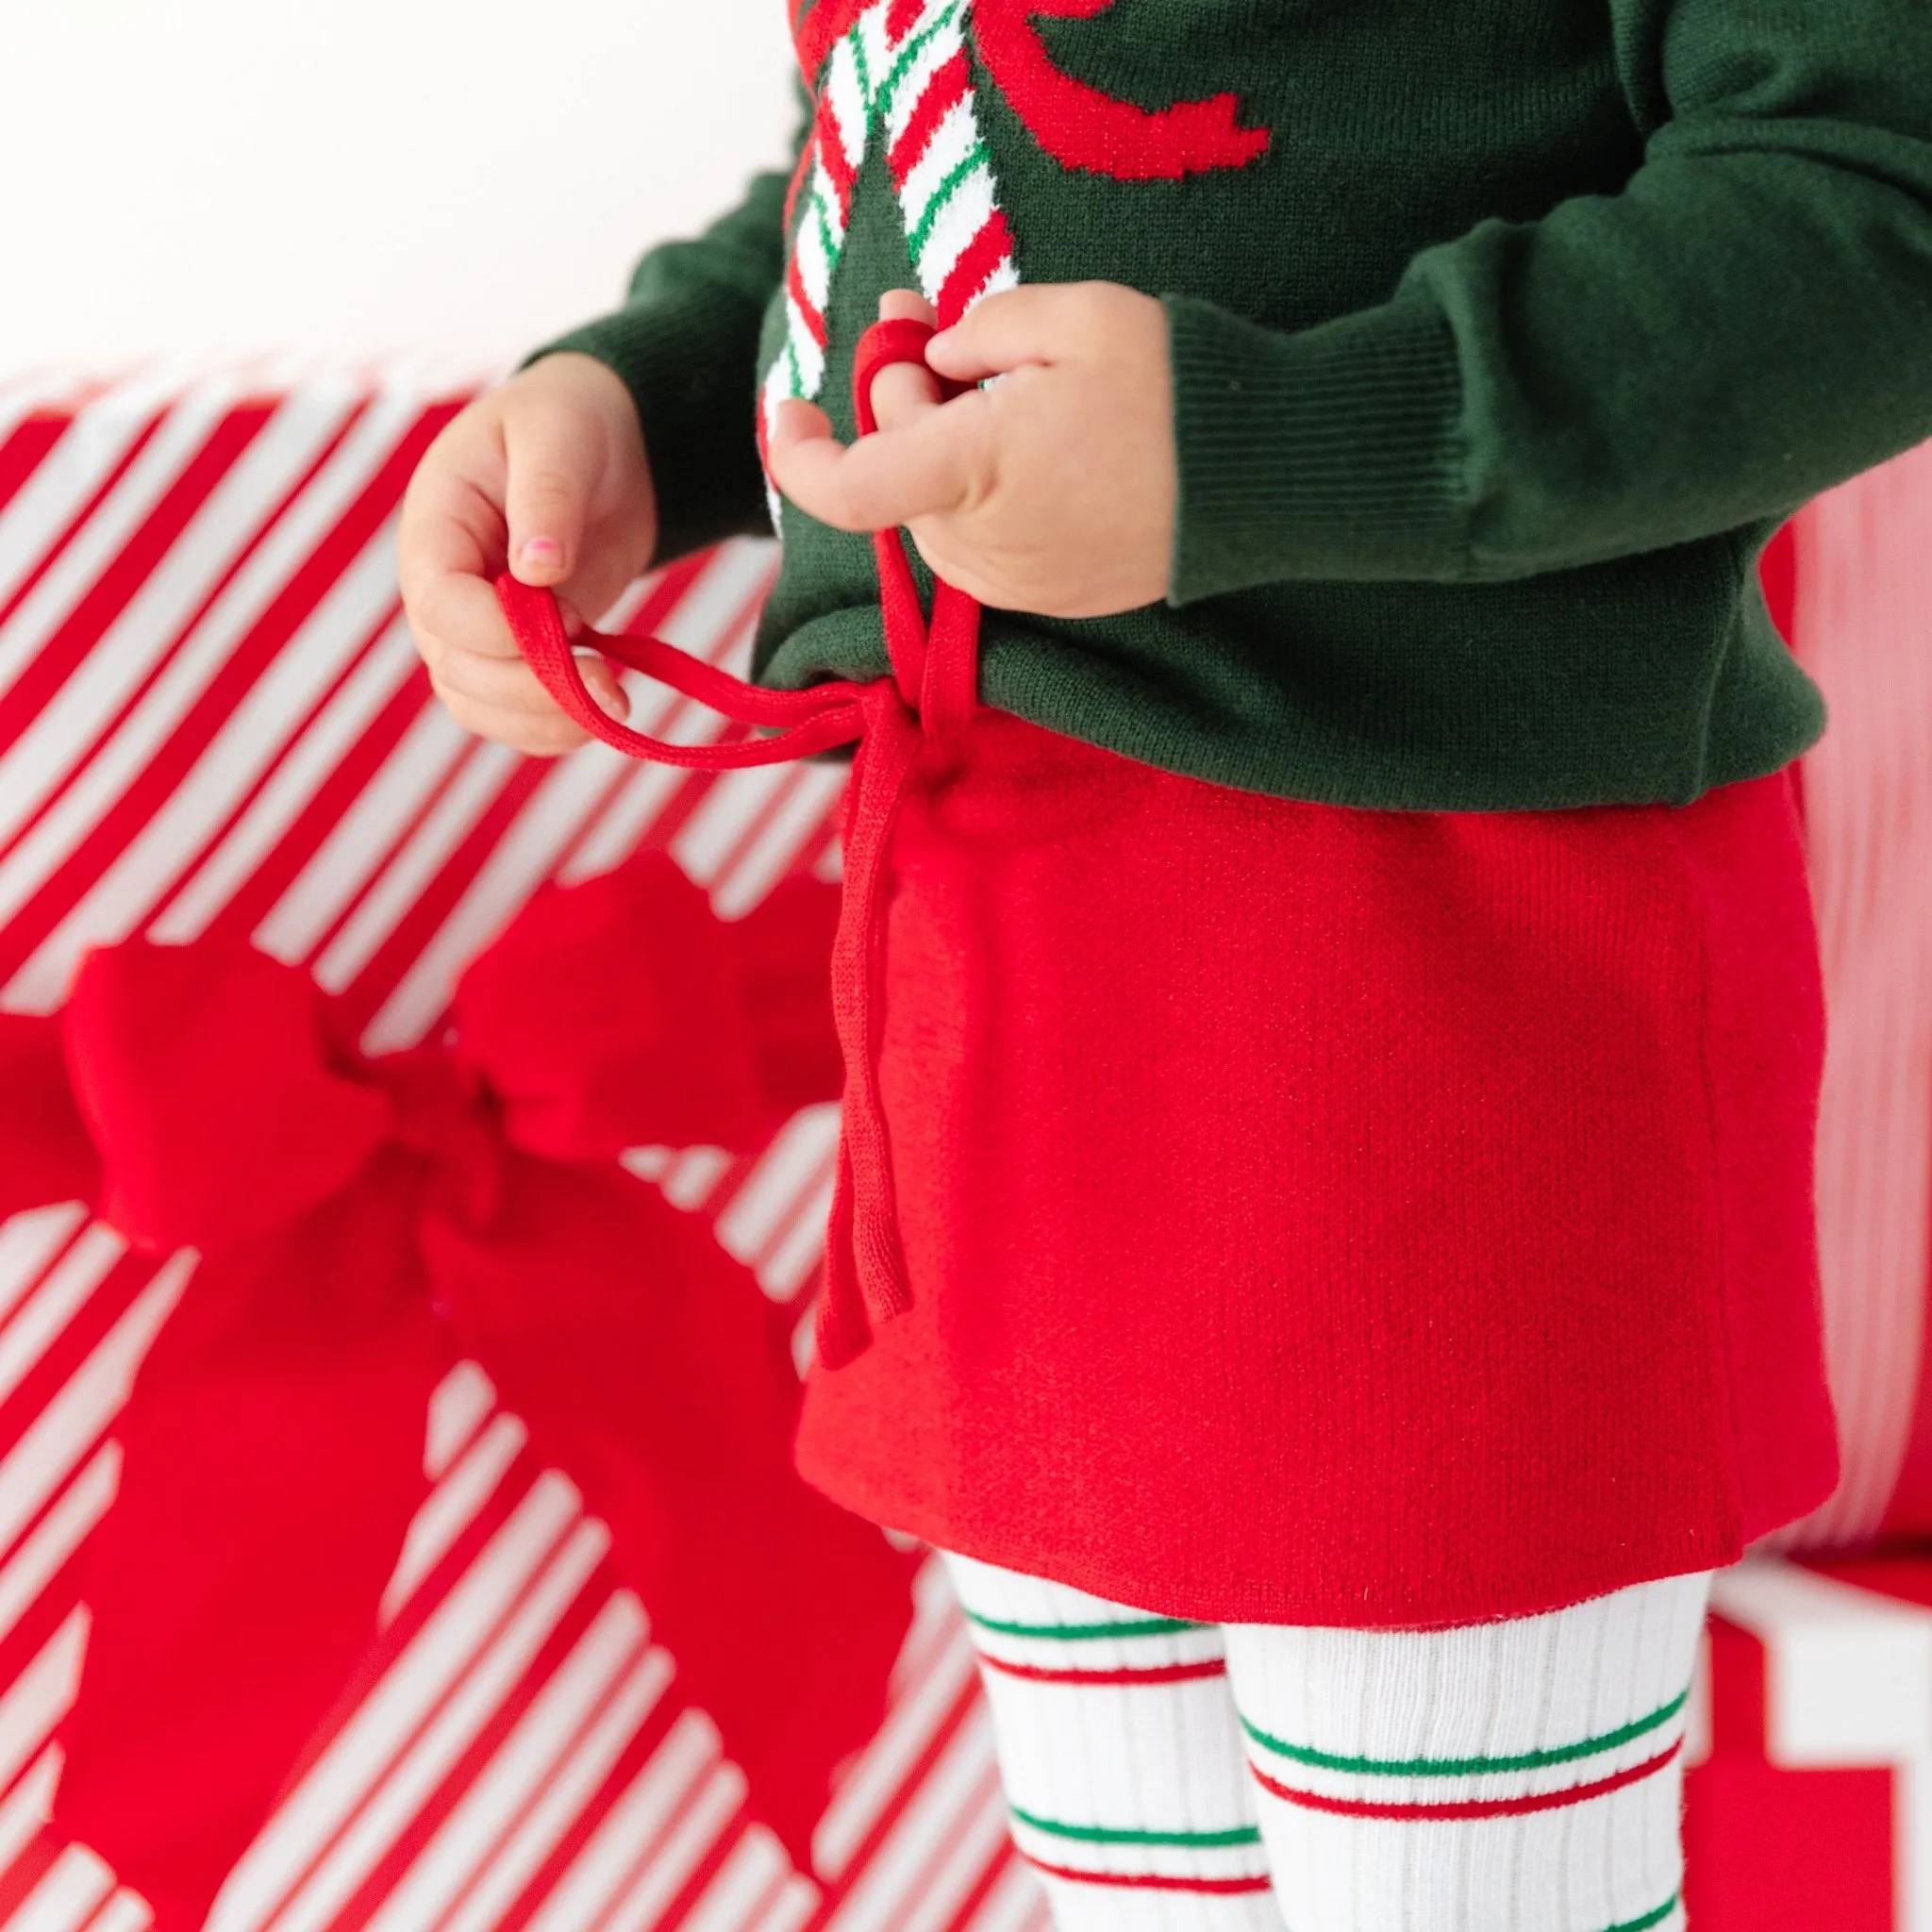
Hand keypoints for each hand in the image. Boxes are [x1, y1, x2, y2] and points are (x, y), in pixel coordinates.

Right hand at [397, 352, 655, 754]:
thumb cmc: (570, 424)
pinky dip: (553, 729)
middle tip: (609, 682)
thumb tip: (538, 570)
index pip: (438, 601)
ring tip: (613, 702)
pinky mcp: (514, 655)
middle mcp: (441, 586)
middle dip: (531, 688)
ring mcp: (473, 629)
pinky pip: (511, 715)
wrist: (603, 449)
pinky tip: (602, 714)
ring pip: (478, 704)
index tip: (570, 625)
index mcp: (436, 525)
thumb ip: (546, 496)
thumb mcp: (559, 435)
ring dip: (543, 721)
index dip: (496, 631)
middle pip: (456, 668)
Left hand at [766, 284, 1175, 619]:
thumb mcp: (1072, 317)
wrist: (1263, 479)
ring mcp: (1016, 584)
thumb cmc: (1172, 388)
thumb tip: (931, 361)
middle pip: (896, 476)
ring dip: (942, 447)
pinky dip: (981, 490)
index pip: (849, 487)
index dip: (799, 453)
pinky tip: (1029, 438)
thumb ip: (977, 331)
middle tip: (921, 319)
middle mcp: (982, 546)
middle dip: (899, 400)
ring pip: (935, 510)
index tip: (785, 409)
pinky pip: (982, 540)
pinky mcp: (1047, 599)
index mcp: (974, 473)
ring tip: (994, 379)